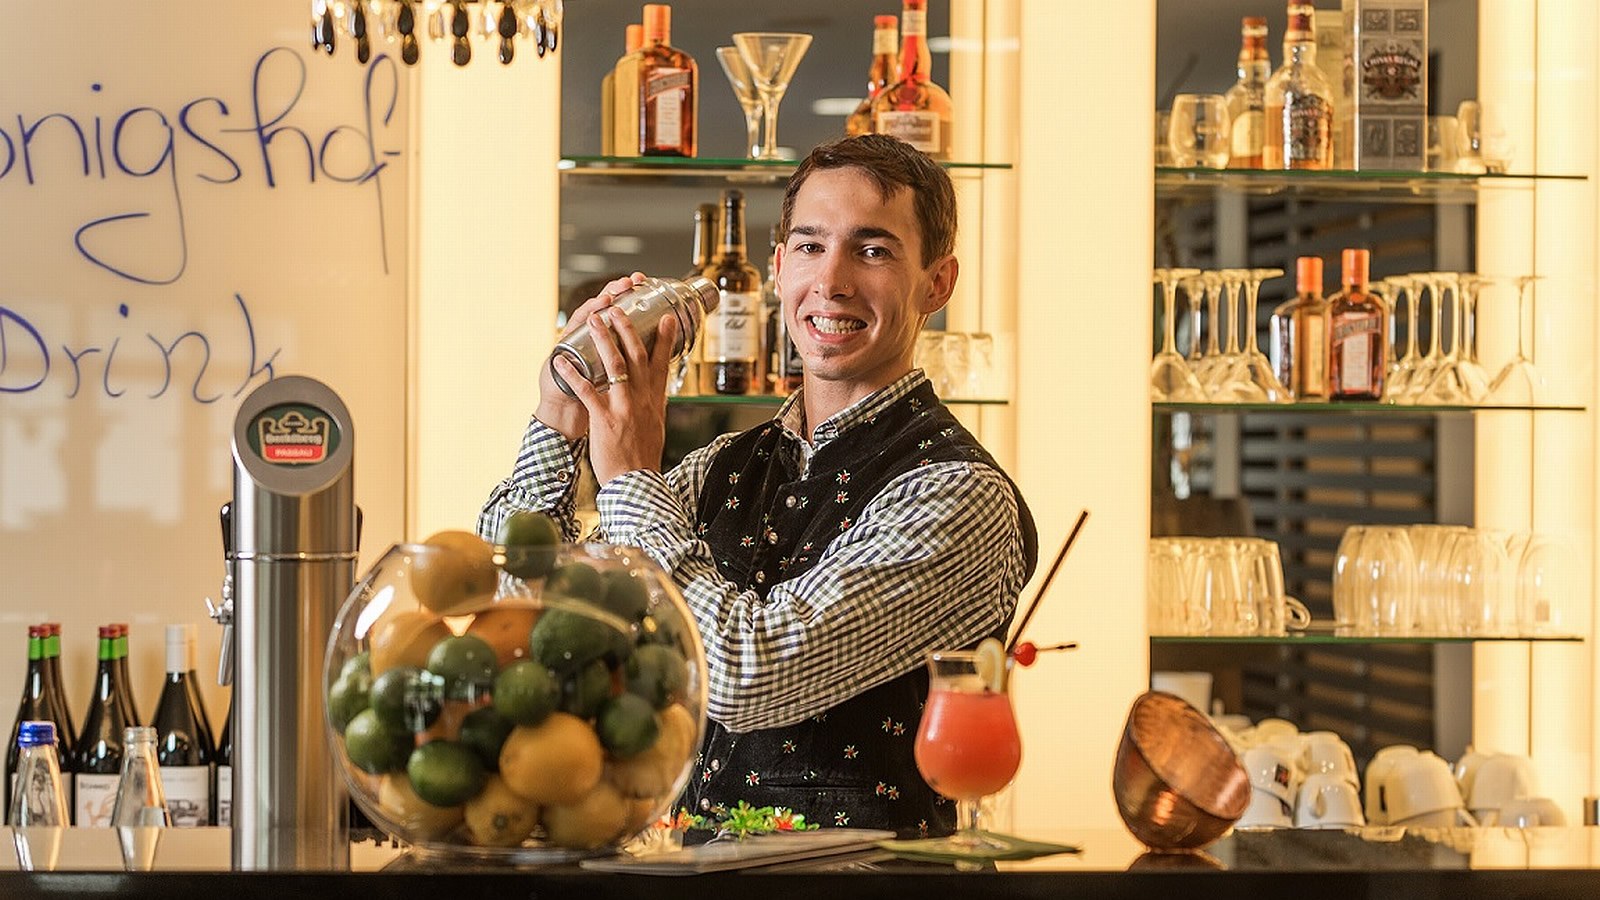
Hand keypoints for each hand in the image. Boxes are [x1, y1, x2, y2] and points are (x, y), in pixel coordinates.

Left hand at [549, 288, 678, 484]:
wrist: (636, 483)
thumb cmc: (643, 459)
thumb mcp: (656, 428)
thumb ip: (653, 407)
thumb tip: (656, 395)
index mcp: (655, 401)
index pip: (662, 363)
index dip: (666, 339)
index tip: (667, 317)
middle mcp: (641, 400)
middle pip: (638, 355)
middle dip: (628, 328)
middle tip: (619, 307)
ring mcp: (623, 408)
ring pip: (615, 365)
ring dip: (603, 339)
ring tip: (593, 319)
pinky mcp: (604, 419)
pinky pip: (586, 390)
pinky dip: (573, 374)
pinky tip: (561, 360)